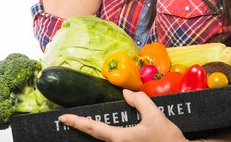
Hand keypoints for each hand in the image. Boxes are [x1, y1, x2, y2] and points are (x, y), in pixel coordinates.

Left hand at [58, 89, 188, 141]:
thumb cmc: (168, 139)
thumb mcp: (155, 116)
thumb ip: (139, 101)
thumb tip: (126, 93)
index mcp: (120, 138)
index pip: (93, 128)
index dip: (77, 122)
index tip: (62, 118)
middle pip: (97, 135)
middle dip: (84, 127)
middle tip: (70, 119)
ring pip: (107, 139)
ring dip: (98, 130)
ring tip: (86, 122)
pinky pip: (116, 141)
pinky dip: (109, 134)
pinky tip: (108, 129)